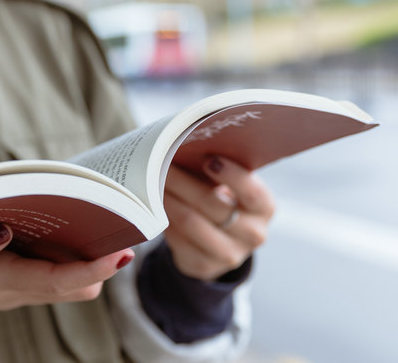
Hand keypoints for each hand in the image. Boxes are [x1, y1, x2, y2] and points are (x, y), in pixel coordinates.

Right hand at [0, 224, 133, 331]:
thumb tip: (1, 231)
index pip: (59, 281)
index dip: (95, 269)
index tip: (123, 251)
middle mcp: (14, 287)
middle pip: (73, 282)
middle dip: (101, 260)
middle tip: (121, 224)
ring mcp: (12, 283)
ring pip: (64, 276)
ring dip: (85, 254)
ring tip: (100, 217)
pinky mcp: (6, 275)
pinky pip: (46, 268)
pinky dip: (63, 250)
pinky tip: (62, 223)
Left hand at [163, 156, 274, 280]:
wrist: (219, 247)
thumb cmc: (223, 203)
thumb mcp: (231, 190)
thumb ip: (218, 171)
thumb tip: (183, 147)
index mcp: (264, 208)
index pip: (252, 192)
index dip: (231, 175)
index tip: (207, 159)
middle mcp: (252, 234)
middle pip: (212, 204)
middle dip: (182, 181)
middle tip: (159, 162)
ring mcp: (228, 254)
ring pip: (190, 222)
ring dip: (167, 198)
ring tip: (149, 182)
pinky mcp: (203, 265)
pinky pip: (177, 238)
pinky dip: (161, 218)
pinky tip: (151, 204)